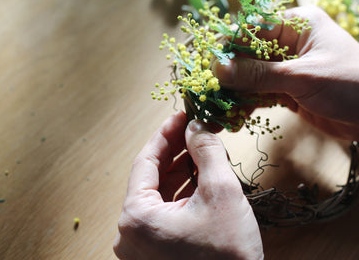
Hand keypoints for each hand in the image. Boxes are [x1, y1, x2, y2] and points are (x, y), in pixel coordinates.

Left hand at [114, 111, 262, 259]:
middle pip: (152, 177)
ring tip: (204, 150)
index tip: (182, 113)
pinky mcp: (156, 254)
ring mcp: (142, 246)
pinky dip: (182, 193)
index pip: (145, 161)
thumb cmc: (228, 255)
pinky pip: (165, 213)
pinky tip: (201, 176)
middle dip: (177, 151)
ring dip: (182, 170)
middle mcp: (130, 233)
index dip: (166, 133)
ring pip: (160, 195)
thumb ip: (206, 152)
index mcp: (137, 217)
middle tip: (197, 129)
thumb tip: (197, 125)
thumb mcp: (221, 193)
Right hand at [213, 6, 358, 141]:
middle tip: (205, 90)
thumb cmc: (351, 84)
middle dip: (227, 73)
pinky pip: (261, 94)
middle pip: (247, 54)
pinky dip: (247, 105)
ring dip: (234, 93)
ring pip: (251, 77)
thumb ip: (259, 74)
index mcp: (296, 24)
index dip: (227, 46)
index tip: (207, 65)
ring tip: (214, 108)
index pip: (251, 29)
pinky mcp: (289, 90)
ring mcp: (288, 68)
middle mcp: (289, 43)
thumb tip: (218, 69)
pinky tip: (232, 117)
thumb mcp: (302, 76)